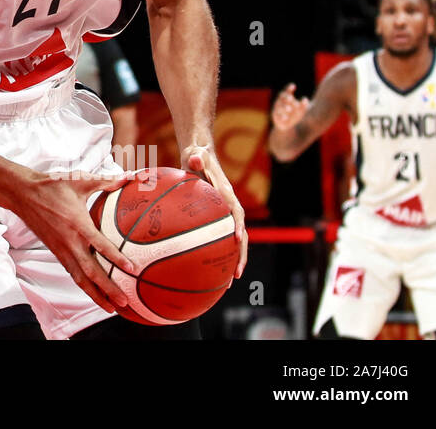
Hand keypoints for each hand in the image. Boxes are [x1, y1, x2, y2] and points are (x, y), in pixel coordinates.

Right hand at [12, 170, 136, 314]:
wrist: (23, 194)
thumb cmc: (52, 185)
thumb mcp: (80, 180)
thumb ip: (106, 182)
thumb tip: (130, 177)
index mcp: (77, 224)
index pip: (100, 246)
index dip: (116, 259)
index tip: (131, 269)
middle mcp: (69, 241)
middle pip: (91, 272)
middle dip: (108, 288)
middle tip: (124, 301)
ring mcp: (61, 249)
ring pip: (80, 278)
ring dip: (96, 294)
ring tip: (112, 307)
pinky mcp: (56, 252)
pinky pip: (72, 273)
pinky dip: (84, 286)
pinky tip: (94, 294)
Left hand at [182, 144, 247, 277]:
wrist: (199, 155)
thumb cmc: (197, 155)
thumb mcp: (196, 154)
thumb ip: (196, 157)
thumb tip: (195, 158)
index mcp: (226, 193)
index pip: (236, 213)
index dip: (238, 226)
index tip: (237, 240)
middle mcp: (229, 205)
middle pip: (240, 234)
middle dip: (240, 254)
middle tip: (236, 274)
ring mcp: (224, 212)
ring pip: (233, 240)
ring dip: (232, 260)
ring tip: (227, 282)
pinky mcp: (216, 216)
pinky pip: (218, 237)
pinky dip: (217, 252)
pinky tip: (207, 268)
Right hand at [270, 82, 309, 130]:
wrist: (288, 126)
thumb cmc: (295, 114)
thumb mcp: (301, 110)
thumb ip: (303, 105)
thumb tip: (305, 99)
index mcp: (284, 99)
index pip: (286, 92)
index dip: (288, 89)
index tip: (293, 86)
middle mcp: (279, 103)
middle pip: (281, 98)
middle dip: (286, 98)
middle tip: (291, 98)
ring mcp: (277, 110)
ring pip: (279, 108)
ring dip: (284, 108)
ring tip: (289, 109)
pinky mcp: (276, 118)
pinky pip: (278, 117)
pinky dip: (281, 117)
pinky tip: (286, 118)